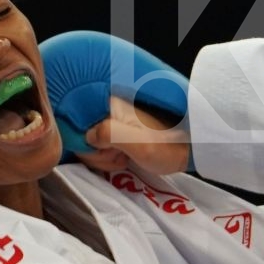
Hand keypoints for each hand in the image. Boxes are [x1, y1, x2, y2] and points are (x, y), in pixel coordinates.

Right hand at [75, 96, 191, 176]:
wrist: (187, 149)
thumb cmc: (165, 146)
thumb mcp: (137, 142)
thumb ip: (109, 134)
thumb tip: (87, 135)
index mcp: (109, 104)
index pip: (77, 126)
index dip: (89, 146)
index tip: (109, 153)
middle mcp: (106, 108)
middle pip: (82, 137)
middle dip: (99, 154)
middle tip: (120, 157)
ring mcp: (111, 121)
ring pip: (91, 145)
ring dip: (105, 158)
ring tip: (125, 158)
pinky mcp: (116, 132)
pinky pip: (101, 147)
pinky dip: (110, 157)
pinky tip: (125, 158)